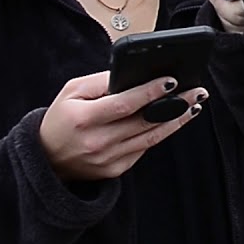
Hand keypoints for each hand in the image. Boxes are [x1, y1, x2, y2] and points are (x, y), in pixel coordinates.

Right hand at [39, 72, 207, 180]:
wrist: (46, 158)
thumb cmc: (61, 118)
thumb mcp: (72, 91)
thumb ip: (101, 81)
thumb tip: (133, 74)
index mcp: (83, 119)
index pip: (124, 104)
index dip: (149, 92)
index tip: (172, 80)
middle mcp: (97, 142)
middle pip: (144, 122)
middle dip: (175, 105)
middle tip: (197, 90)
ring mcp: (108, 159)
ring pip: (151, 137)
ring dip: (176, 120)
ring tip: (194, 104)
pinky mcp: (116, 170)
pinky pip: (144, 148)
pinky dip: (161, 133)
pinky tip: (175, 119)